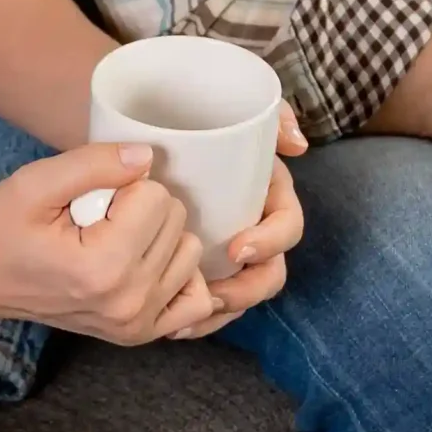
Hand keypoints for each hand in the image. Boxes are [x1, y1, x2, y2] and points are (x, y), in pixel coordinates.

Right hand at [0, 143, 214, 343]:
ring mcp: (136, 324)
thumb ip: (95, 164)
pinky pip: (194, 300)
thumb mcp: (35, 183)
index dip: (125, 186)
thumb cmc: (1, 229)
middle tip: (100, 219)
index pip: (157, 197)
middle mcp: (128, 303)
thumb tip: (147, 157)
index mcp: (104, 268)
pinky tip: (145, 264)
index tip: (93, 200)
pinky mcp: (139, 334)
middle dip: (144, 208)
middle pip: (178, 222)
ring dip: (161, 237)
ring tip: (116, 240)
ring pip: (190, 252)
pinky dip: (178, 275)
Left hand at [169, 106, 307, 338]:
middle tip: (214, 295)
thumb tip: (298, 145)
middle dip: (247, 290)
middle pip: (269, 272)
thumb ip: (272, 114)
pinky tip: (171, 326)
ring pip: (239, 294)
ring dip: (220, 312)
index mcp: (267, 193)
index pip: (288, 226)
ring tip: (187, 320)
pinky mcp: (200, 264)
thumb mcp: (229, 105)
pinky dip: (196, 318)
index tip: (237, 247)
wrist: (134, 120)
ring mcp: (227, 249)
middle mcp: (253, 224)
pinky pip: (207, 301)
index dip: (271, 241)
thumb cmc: (187, 112)